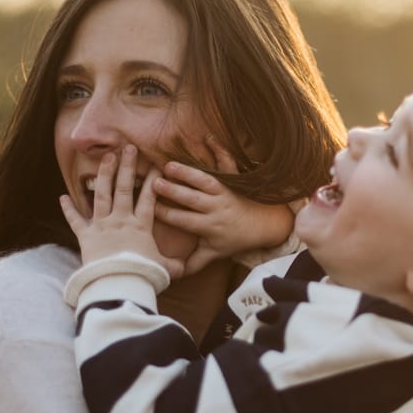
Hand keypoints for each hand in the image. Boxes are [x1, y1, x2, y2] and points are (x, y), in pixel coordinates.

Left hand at [59, 145, 183, 277]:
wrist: (119, 285)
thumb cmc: (143, 276)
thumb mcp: (164, 269)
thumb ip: (174, 265)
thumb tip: (187, 267)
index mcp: (141, 225)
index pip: (148, 197)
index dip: (152, 180)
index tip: (156, 163)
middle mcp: (121, 220)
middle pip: (123, 187)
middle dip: (126, 166)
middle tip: (128, 148)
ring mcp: (102, 226)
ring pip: (101, 194)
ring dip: (103, 175)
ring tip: (105, 157)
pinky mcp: (86, 237)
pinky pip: (75, 220)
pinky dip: (68, 209)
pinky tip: (62, 197)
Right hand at [153, 138, 293, 275]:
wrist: (265, 226)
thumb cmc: (235, 239)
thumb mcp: (215, 253)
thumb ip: (194, 262)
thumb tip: (173, 275)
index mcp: (208, 226)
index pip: (183, 220)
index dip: (165, 214)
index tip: (146, 209)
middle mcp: (216, 208)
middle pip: (192, 199)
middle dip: (174, 192)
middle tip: (155, 183)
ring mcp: (225, 192)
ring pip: (206, 181)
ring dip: (188, 173)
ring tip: (169, 165)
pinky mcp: (235, 180)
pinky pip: (228, 164)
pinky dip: (220, 150)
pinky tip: (208, 137)